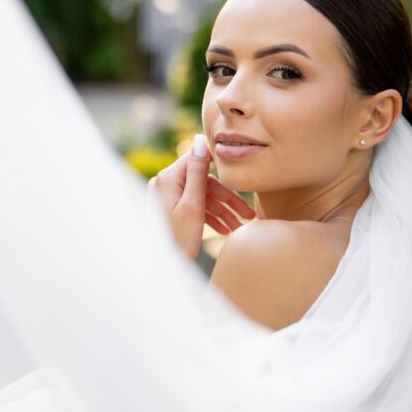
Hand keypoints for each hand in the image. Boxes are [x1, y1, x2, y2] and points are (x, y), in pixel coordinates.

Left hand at [147, 134, 255, 259]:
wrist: (162, 270)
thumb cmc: (177, 239)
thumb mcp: (193, 205)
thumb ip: (198, 173)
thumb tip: (200, 141)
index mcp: (168, 179)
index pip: (198, 160)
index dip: (219, 165)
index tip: (239, 167)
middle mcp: (165, 185)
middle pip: (204, 182)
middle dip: (227, 199)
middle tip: (249, 215)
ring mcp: (167, 198)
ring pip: (202, 197)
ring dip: (222, 212)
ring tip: (240, 227)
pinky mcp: (171, 211)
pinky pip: (195, 208)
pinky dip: (210, 218)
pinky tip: (226, 230)